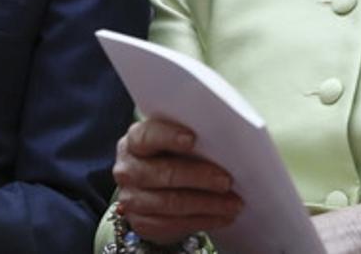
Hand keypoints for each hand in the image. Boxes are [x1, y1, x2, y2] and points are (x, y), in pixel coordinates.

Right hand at [112, 119, 242, 244]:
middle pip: (164, 173)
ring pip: (171, 202)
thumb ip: (191, 140)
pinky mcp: (141, 222)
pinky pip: (173, 224)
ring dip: (207, 204)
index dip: (169, 137)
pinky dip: (203, 220)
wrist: (155, 191)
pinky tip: (222, 217)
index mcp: (135, 141)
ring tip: (233, 203)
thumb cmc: (171, 158)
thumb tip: (223, 144)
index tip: (193, 139)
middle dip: (199, 177)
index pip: (148, 136)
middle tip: (227, 181)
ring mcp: (131, 198)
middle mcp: (128, 169)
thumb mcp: (176, 144)